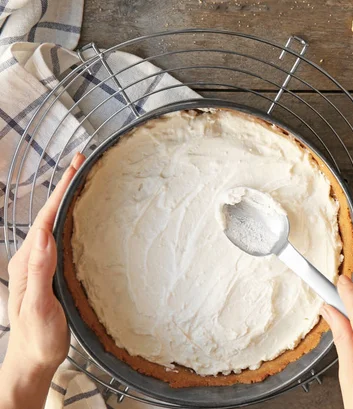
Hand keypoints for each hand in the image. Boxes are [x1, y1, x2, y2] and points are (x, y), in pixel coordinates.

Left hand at [0, 153, 83, 408]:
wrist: (32, 359)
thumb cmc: (38, 338)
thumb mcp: (39, 308)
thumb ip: (40, 272)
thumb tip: (45, 236)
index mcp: (28, 262)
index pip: (46, 219)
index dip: (61, 192)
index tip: (75, 168)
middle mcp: (32, 258)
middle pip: (49, 214)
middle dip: (65, 187)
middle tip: (82, 165)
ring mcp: (40, 263)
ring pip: (54, 223)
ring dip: (67, 200)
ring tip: (83, 182)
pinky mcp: (49, 270)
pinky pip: (59, 237)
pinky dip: (70, 219)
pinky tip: (80, 217)